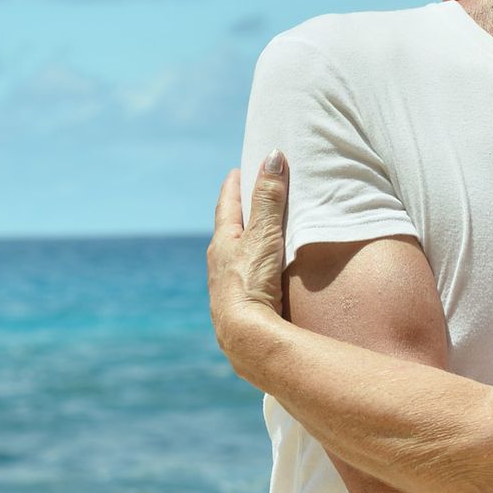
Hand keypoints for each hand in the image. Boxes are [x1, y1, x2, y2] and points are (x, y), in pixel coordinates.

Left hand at [207, 153, 292, 366]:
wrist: (244, 336)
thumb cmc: (250, 281)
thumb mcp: (264, 235)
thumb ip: (270, 199)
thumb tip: (272, 156)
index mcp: (223, 242)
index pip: (227, 205)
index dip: (233, 186)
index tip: (237, 171)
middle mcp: (219, 263)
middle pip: (228, 231)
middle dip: (238, 214)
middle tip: (248, 198)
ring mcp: (226, 287)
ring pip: (234, 256)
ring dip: (244, 243)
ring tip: (257, 235)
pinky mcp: (237, 306)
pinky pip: (244, 277)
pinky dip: (251, 267)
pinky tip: (260, 275)